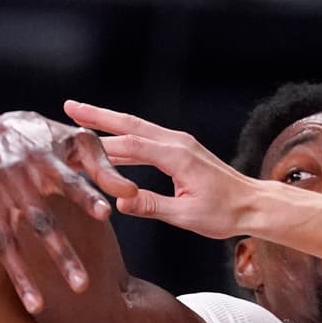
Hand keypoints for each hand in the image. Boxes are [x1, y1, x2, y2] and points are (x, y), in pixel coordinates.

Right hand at [0, 110, 137, 311]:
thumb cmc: (50, 139)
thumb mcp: (79, 142)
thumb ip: (105, 168)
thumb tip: (133, 192)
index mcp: (44, 160)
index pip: (69, 180)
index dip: (86, 196)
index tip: (105, 214)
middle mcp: (16, 179)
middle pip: (40, 222)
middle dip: (60, 255)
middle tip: (82, 286)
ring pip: (6, 240)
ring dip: (20, 274)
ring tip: (38, 307)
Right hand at [63, 99, 257, 238]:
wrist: (252, 205)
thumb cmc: (224, 213)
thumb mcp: (186, 215)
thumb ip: (152, 206)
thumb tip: (120, 202)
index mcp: (177, 157)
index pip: (130, 144)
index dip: (100, 140)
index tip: (73, 134)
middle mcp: (177, 143)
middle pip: (130, 124)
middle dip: (98, 116)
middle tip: (69, 107)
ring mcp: (180, 144)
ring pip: (137, 128)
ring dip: (109, 123)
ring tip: (81, 118)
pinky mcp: (181, 150)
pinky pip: (147, 138)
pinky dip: (125, 136)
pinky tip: (110, 141)